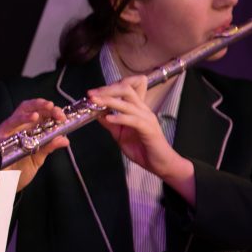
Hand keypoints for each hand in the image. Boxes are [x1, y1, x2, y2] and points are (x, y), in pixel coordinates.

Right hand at [0, 98, 69, 190]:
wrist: (6, 187)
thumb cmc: (19, 171)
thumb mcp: (37, 158)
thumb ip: (48, 147)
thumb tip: (64, 139)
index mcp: (24, 128)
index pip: (35, 110)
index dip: (47, 109)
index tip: (60, 114)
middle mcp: (11, 128)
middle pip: (23, 109)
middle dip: (38, 106)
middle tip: (51, 108)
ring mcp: (0, 135)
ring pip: (10, 120)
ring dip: (23, 117)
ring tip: (35, 116)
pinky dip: (8, 134)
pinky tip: (15, 135)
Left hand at [89, 76, 196, 203]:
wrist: (160, 164)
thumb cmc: (142, 149)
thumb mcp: (120, 134)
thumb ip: (110, 124)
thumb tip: (97, 114)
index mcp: (136, 109)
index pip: (125, 89)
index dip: (108, 88)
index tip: (92, 93)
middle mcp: (143, 110)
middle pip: (126, 90)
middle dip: (107, 90)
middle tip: (91, 94)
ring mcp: (147, 119)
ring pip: (128, 103)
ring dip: (109, 101)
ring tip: (95, 102)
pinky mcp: (149, 129)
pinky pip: (134, 120)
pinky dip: (120, 118)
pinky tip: (109, 119)